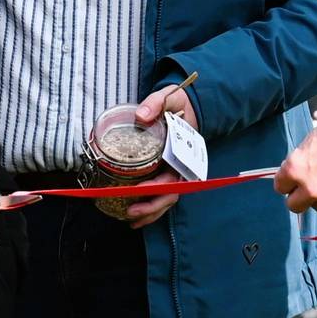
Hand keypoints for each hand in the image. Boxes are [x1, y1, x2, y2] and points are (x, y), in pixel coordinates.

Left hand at [120, 84, 196, 228]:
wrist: (186, 105)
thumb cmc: (177, 103)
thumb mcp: (168, 98)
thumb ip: (155, 104)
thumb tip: (141, 116)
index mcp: (183, 151)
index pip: (173, 175)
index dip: (157, 186)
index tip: (140, 189)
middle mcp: (181, 165)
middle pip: (170, 193)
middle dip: (152, 206)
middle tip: (131, 210)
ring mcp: (175, 171)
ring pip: (166, 199)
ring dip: (150, 212)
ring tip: (131, 219)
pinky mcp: (166, 172)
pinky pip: (161, 194)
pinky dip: (150, 207)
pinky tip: (134, 215)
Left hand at [274, 110, 316, 221]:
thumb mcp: (312, 139)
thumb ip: (301, 160)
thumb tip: (296, 170)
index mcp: (295, 167)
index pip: (280, 186)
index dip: (287, 181)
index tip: (293, 178)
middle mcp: (308, 187)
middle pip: (293, 205)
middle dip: (299, 196)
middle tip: (309, 185)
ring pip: (316, 208)